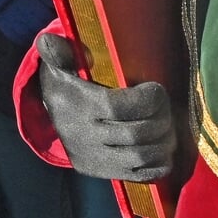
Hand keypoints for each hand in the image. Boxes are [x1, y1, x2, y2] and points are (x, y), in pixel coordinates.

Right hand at [34, 33, 174, 181]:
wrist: (54, 121)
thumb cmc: (65, 86)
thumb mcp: (56, 65)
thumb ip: (55, 50)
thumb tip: (49, 42)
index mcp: (77, 106)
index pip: (117, 108)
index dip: (146, 100)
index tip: (156, 89)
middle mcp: (85, 137)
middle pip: (135, 134)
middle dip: (161, 119)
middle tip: (167, 107)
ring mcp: (96, 159)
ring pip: (141, 157)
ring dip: (164, 141)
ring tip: (169, 126)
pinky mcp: (105, 173)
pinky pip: (142, 175)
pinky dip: (160, 163)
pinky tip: (163, 148)